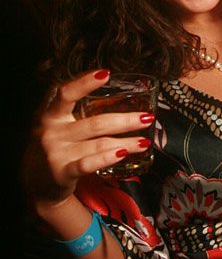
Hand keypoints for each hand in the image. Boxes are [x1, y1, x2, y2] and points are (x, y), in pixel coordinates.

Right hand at [24, 70, 153, 210]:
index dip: (84, 82)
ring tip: (144, 141)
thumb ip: (78, 114)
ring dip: (126, 142)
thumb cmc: (55, 148)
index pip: (66, 94)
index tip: (106, 73)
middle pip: (95, 123)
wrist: (37, 184)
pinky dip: (109, 157)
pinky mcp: (62, 172)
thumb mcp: (58, 127)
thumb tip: (117, 103)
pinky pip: (90, 163)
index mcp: (51, 115)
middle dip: (126, 120)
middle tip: (147, 118)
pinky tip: (124, 154)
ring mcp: (56, 153)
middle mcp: (52, 132)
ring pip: (99, 144)